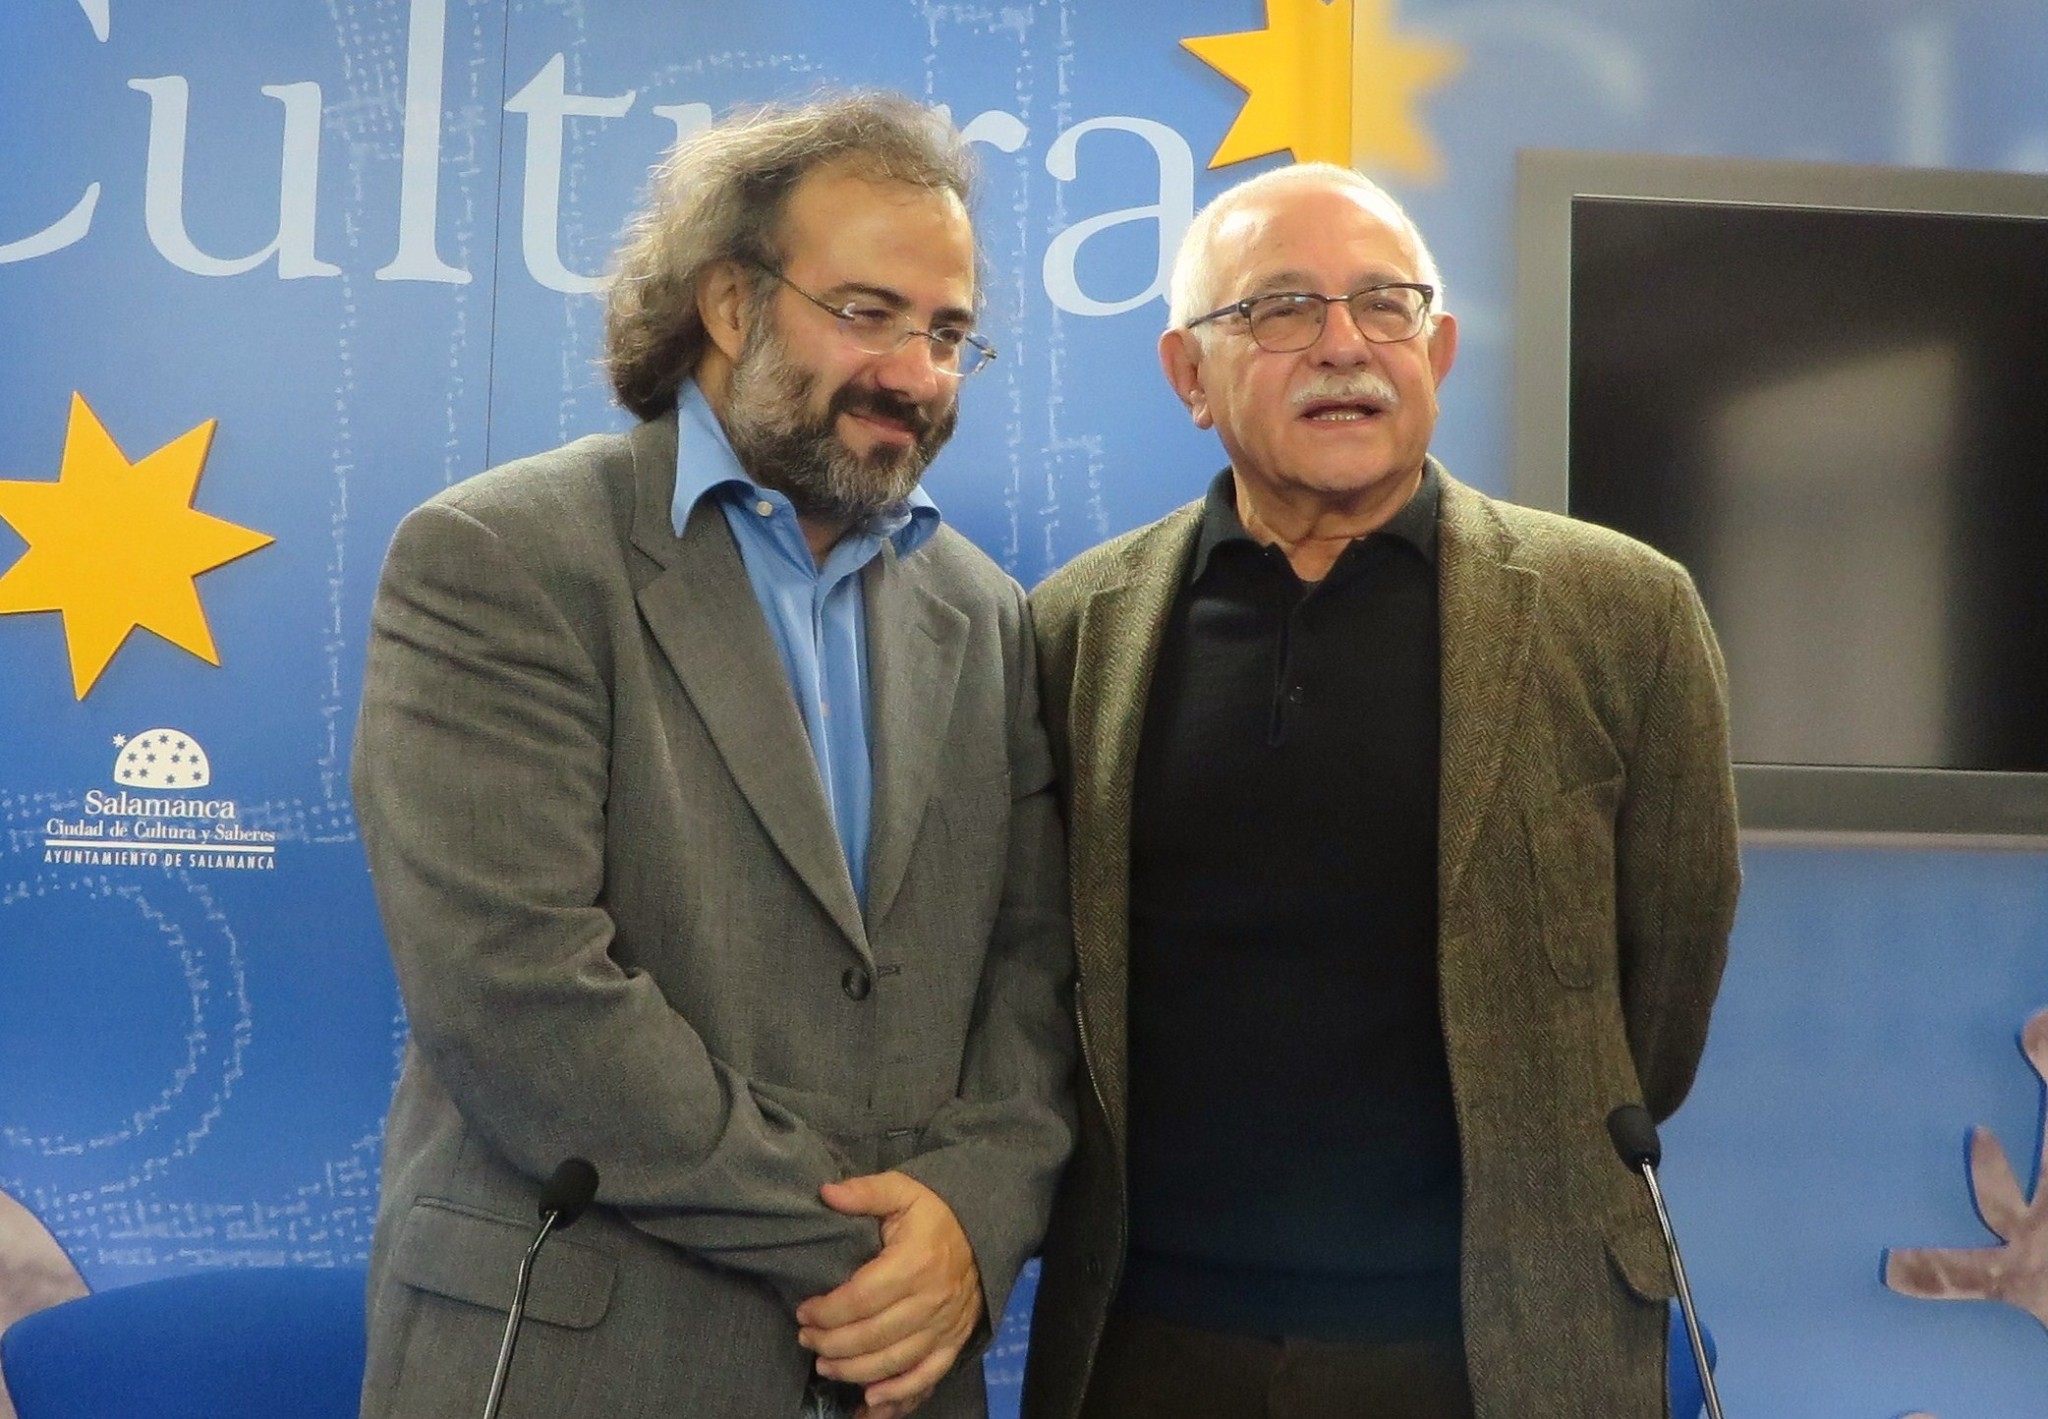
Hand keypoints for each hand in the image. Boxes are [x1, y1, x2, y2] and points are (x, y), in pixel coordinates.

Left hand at [795, 1171, 981, 1415]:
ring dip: (854, 1372)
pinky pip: (927, 1378)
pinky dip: (899, 1396)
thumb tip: (826, 1193)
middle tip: (807, 1340)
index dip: (827, 1311)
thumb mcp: (902, 1190)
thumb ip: (865, 1192)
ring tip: (825, 1367)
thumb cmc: (935, 1213)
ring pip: (894, 1362)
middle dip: (831, 1344)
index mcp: (915, 1263)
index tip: (804, 1312)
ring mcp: (944, 1327)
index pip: (862, 1298)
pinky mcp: (953, 1343)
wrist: (984, 1230)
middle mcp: (931, 1300)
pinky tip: (871, 1402)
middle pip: (873, 1336)